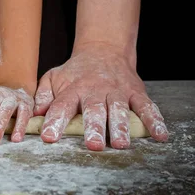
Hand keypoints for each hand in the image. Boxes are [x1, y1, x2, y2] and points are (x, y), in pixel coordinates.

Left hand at [33, 43, 168, 150]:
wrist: (103, 49)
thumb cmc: (75, 71)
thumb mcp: (54, 77)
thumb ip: (43, 95)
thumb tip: (34, 114)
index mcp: (73, 89)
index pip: (61, 106)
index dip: (54, 122)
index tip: (49, 138)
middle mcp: (95, 90)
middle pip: (94, 110)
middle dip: (94, 127)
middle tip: (93, 145)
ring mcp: (117, 91)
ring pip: (119, 110)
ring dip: (120, 127)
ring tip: (120, 144)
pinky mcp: (136, 92)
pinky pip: (147, 106)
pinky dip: (155, 120)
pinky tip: (160, 136)